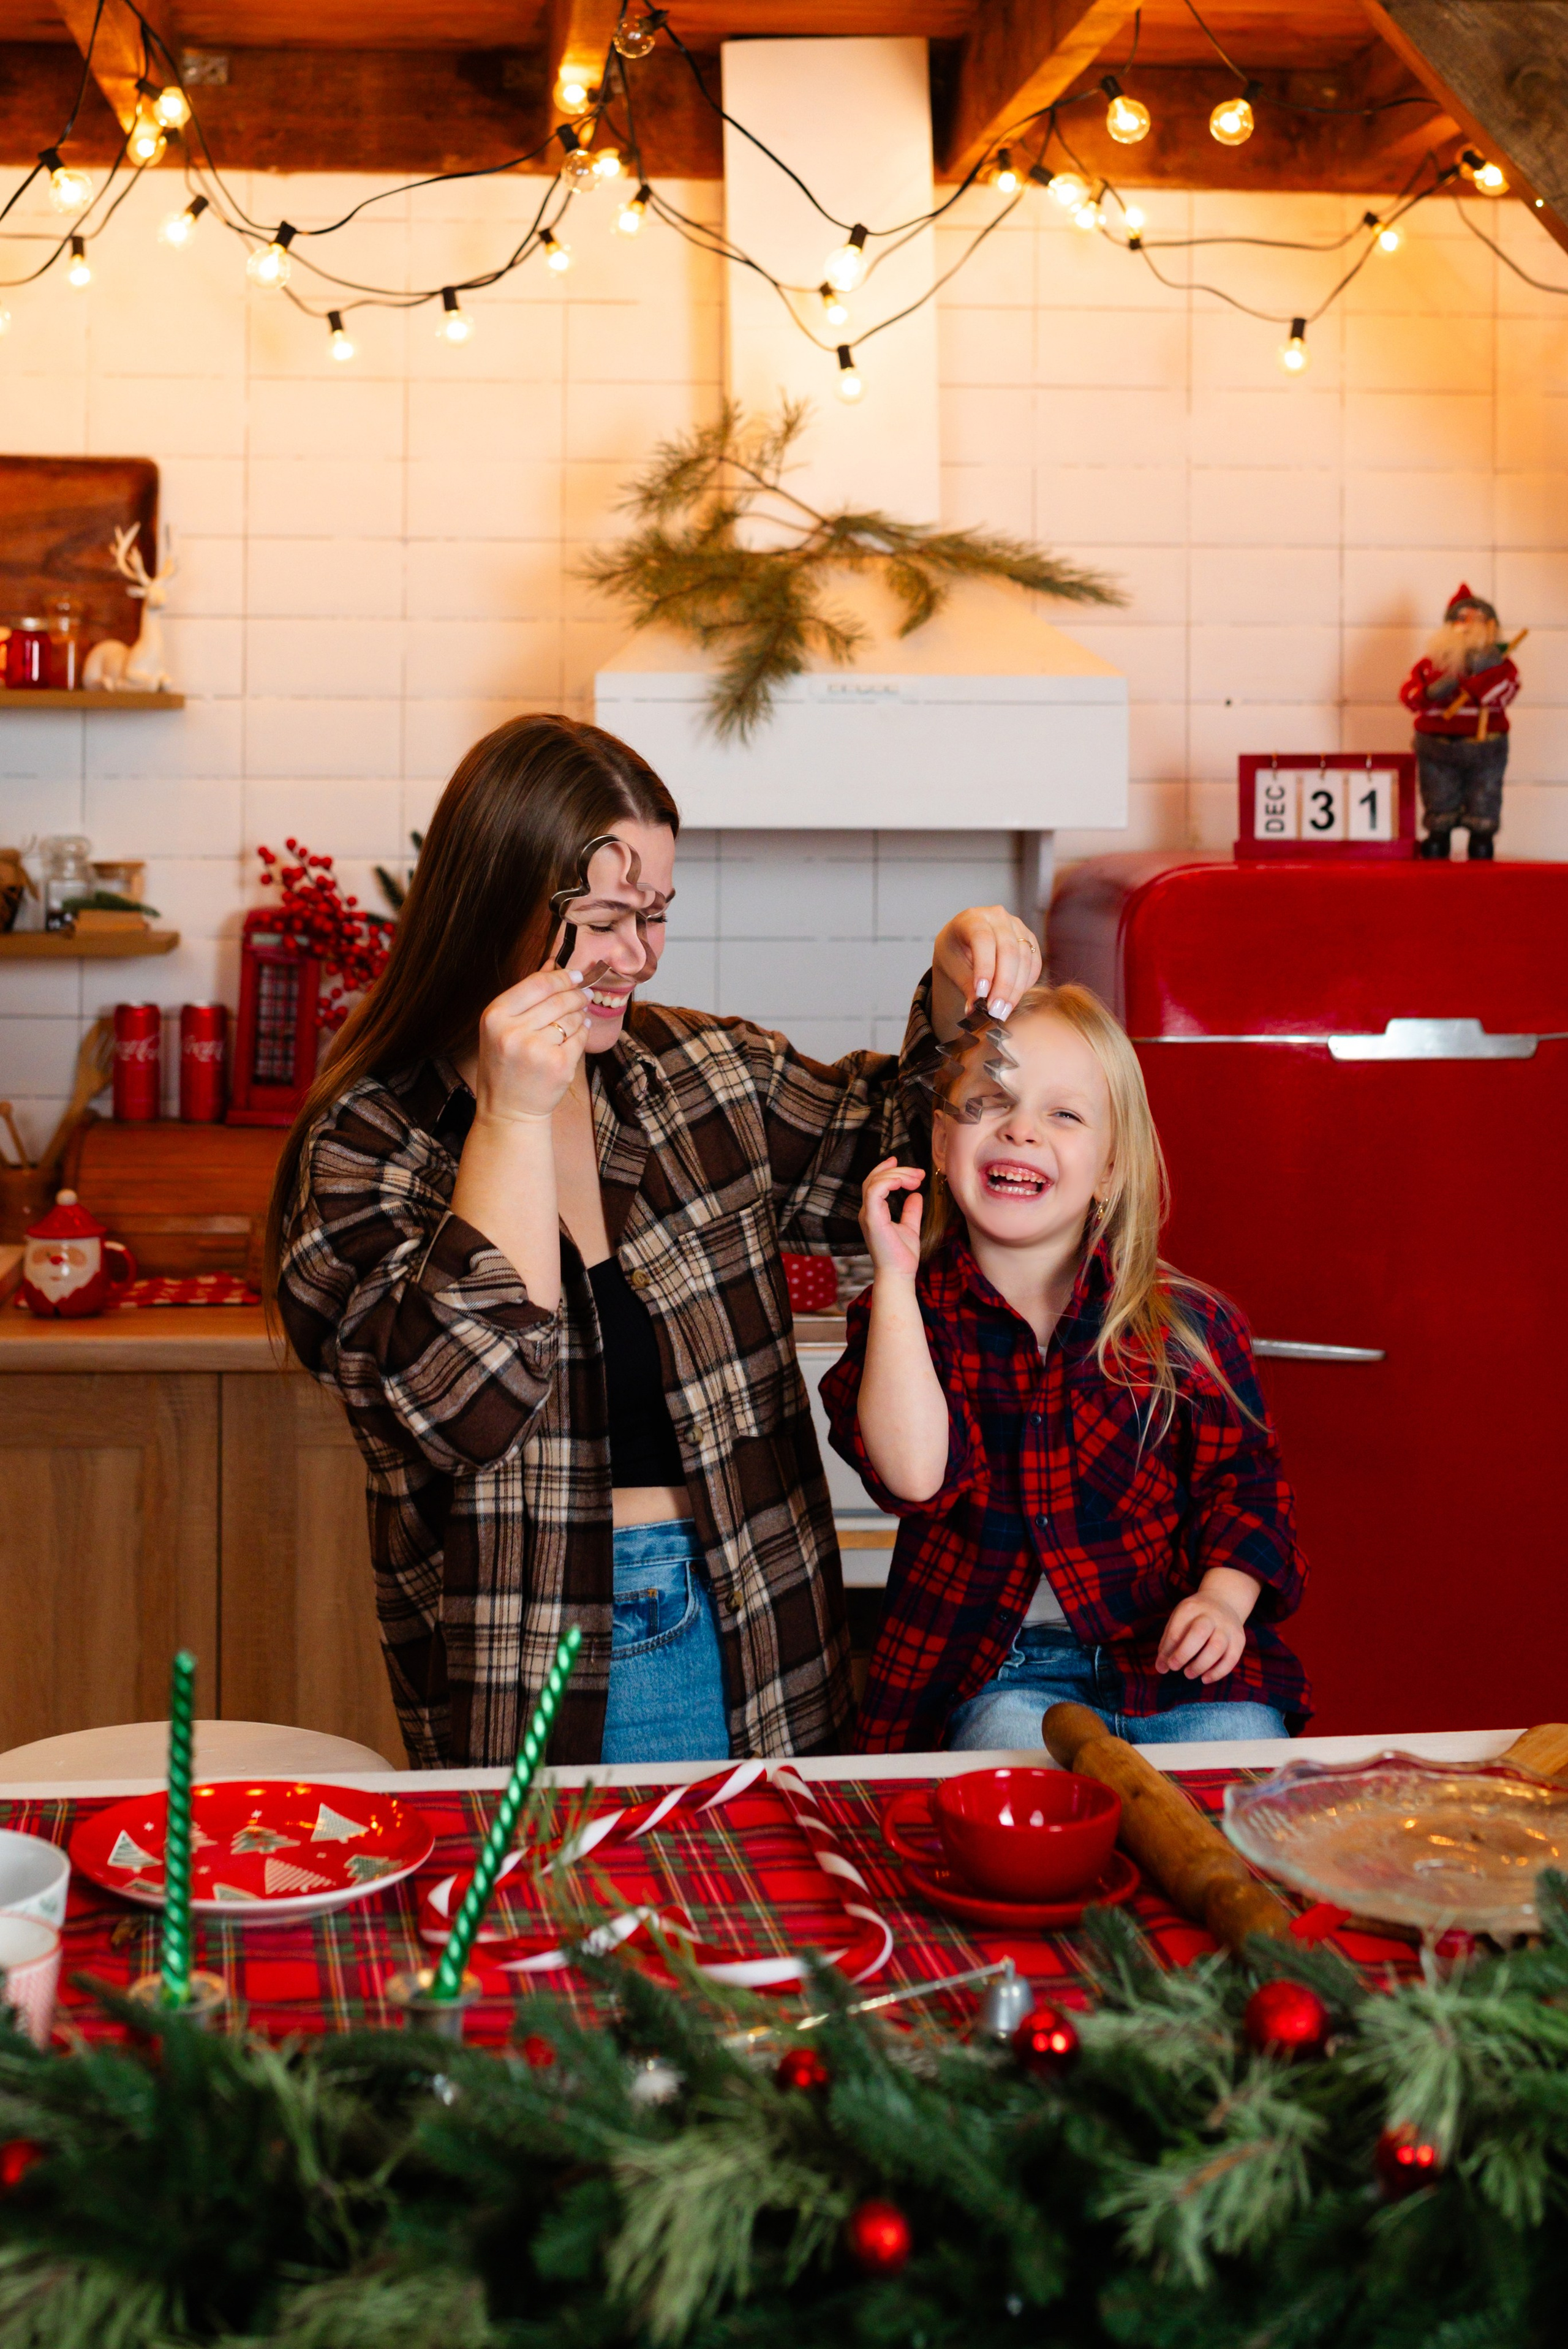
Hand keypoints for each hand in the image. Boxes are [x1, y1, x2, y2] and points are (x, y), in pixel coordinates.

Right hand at [473, 965, 588, 1124]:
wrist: (508, 1110)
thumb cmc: (504, 1065)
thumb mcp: (501, 1028)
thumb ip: (526, 996)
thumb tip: (552, 963)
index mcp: (494, 1016)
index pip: (537, 984)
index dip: (560, 976)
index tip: (575, 974)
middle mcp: (513, 1032)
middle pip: (558, 1000)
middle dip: (576, 994)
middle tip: (584, 992)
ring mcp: (537, 1050)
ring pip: (572, 1018)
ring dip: (579, 1013)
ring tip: (578, 1015)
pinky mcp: (558, 1065)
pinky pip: (580, 1038)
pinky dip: (582, 1032)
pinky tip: (577, 1033)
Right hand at [860, 1157, 924, 1279]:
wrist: (899, 1274)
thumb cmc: (902, 1256)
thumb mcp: (910, 1228)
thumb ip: (911, 1211)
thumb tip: (916, 1195)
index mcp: (874, 1212)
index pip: (874, 1183)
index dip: (885, 1169)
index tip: (902, 1162)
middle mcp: (868, 1211)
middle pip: (875, 1179)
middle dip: (898, 1170)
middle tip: (920, 1173)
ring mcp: (868, 1215)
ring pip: (874, 1182)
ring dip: (897, 1175)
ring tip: (917, 1179)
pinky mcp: (872, 1219)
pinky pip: (875, 1192)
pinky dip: (888, 1182)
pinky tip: (904, 1183)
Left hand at [933, 905, 1041, 1025]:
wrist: (963, 943)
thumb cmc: (955, 953)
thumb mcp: (954, 968)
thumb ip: (966, 987)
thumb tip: (975, 1010)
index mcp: (972, 918)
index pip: (983, 939)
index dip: (985, 967)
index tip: (981, 994)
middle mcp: (997, 917)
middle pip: (1008, 950)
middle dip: (1003, 985)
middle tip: (996, 1011)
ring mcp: (1017, 926)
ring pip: (1024, 958)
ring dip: (1016, 989)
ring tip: (1004, 1011)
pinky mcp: (1029, 939)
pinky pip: (1034, 963)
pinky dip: (1026, 983)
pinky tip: (1013, 999)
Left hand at [1156, 1591, 1246, 1684]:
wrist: (1224, 1601)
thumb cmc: (1195, 1617)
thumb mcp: (1179, 1620)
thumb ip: (1168, 1643)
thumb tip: (1161, 1668)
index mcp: (1191, 1608)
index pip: (1177, 1629)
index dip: (1168, 1649)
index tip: (1165, 1664)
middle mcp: (1211, 1615)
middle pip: (1199, 1632)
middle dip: (1184, 1653)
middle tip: (1174, 1667)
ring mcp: (1227, 1627)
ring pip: (1217, 1647)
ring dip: (1201, 1665)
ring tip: (1189, 1674)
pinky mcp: (1239, 1639)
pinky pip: (1231, 1659)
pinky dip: (1218, 1672)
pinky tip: (1205, 1678)